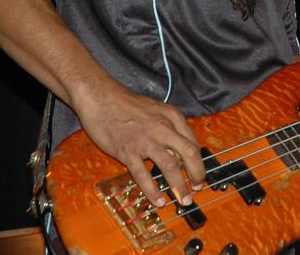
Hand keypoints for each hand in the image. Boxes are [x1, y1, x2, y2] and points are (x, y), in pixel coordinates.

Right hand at [73, 83, 205, 207]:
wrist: (101, 98)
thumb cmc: (127, 105)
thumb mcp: (157, 109)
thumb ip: (170, 128)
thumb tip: (180, 151)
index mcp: (172, 116)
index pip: (193, 142)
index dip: (199, 161)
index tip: (198, 174)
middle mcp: (162, 128)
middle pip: (189, 153)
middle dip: (197, 174)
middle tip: (197, 188)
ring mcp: (145, 140)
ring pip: (170, 166)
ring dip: (180, 185)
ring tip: (183, 200)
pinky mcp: (127, 151)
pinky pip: (143, 175)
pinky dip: (153, 190)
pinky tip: (159, 200)